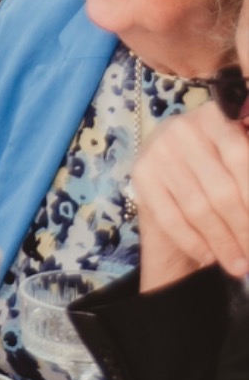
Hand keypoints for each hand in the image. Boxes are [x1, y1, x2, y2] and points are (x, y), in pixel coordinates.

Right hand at [135, 99, 248, 286]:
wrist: (173, 169)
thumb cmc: (217, 165)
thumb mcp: (236, 159)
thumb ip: (246, 166)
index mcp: (215, 116)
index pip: (242, 160)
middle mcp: (183, 128)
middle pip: (221, 190)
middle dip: (242, 230)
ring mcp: (158, 151)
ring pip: (197, 208)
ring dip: (221, 242)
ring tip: (238, 263)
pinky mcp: (140, 175)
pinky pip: (170, 218)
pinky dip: (193, 242)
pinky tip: (209, 256)